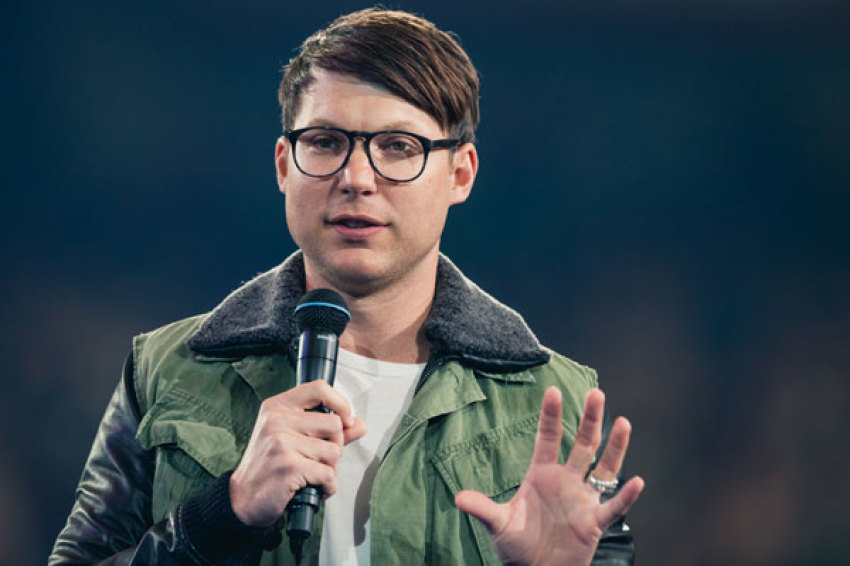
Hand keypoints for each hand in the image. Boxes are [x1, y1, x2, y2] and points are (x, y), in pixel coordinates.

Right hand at [229, 380, 366, 526]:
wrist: (242, 499)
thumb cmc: (269, 466)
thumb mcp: (293, 439)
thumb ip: (328, 430)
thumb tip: (359, 424)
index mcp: (277, 407)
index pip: (318, 388)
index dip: (340, 403)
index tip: (346, 420)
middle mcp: (277, 420)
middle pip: (334, 424)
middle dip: (335, 447)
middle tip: (319, 460)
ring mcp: (281, 443)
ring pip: (334, 451)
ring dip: (330, 469)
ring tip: (311, 474)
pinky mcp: (288, 466)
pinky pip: (328, 474)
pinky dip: (328, 486)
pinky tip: (314, 488)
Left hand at [455, 387, 643, 565]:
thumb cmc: (517, 546)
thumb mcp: (498, 524)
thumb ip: (482, 508)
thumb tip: (457, 498)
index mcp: (542, 474)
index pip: (548, 439)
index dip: (551, 416)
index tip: (552, 391)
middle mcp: (566, 481)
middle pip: (582, 444)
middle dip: (589, 419)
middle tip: (596, 392)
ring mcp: (582, 500)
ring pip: (603, 468)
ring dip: (614, 447)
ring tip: (623, 422)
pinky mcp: (594, 523)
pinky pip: (613, 507)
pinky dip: (626, 496)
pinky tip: (637, 482)